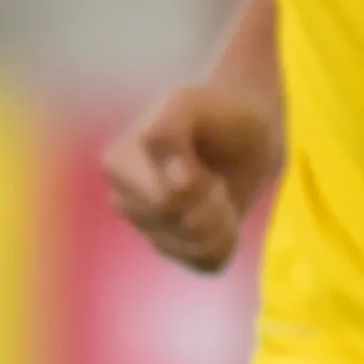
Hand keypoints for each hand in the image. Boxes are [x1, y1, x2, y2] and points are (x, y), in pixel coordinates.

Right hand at [103, 78, 283, 272]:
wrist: (244, 131)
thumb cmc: (215, 112)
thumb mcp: (190, 102)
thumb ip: (170, 129)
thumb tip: (174, 183)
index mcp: (119, 162)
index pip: (166, 198)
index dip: (199, 181)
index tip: (203, 154)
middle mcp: (125, 197)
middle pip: (177, 222)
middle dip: (210, 200)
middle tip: (216, 175)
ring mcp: (148, 226)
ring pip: (193, 244)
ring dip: (221, 218)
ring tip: (219, 190)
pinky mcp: (172, 246)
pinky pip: (205, 261)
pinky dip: (227, 240)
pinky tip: (224, 216)